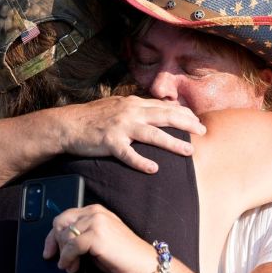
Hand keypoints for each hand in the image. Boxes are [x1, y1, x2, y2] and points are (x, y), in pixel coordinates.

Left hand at [42, 204, 156, 272]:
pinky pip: (71, 246)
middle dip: (55, 242)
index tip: (49, 250)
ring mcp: (96, 222)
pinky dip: (67, 258)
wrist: (142, 264)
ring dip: (63, 254)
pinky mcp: (96, 235)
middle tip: (59, 259)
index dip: (53, 235)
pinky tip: (70, 266)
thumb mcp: (98, 240)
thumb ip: (82, 235)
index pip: (65, 217)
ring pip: (65, 236)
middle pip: (60, 223)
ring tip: (70, 266)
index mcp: (95, 210)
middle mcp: (95, 212)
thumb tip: (59, 244)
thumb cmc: (122, 255)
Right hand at [56, 96, 205, 173]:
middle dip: (187, 124)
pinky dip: (141, 161)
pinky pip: (128, 154)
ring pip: (152, 134)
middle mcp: (130, 112)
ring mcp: (120, 127)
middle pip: (164, 116)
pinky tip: (153, 169)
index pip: (164, 107)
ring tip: (189, 151)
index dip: (183, 114)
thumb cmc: (94, 117)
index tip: (197, 121)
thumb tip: (158, 110)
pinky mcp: (109, 142)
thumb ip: (137, 108)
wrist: (68, 124)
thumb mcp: (118, 106)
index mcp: (133, 103)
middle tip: (203, 131)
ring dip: (173, 143)